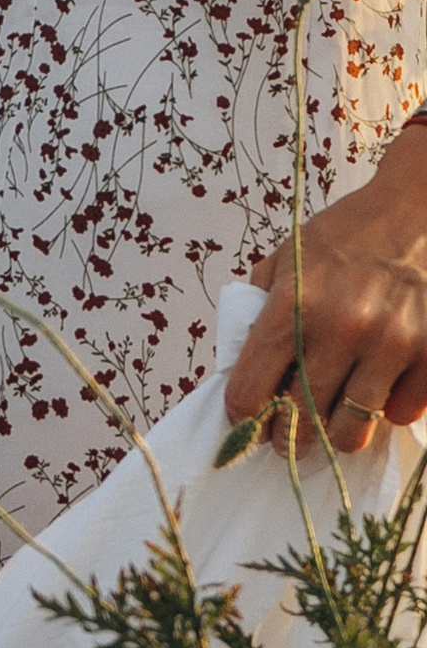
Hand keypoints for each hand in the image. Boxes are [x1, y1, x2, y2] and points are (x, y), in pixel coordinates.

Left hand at [227, 128, 426, 457]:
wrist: (418, 208)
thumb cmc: (345, 235)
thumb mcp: (285, 260)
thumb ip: (258, 310)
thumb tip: (238, 367)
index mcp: (292, 306)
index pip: (249, 392)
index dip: (243, 417)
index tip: (248, 421)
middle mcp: (342, 328)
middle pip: (301, 422)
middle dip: (287, 439)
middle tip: (288, 438)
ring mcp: (393, 342)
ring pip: (353, 429)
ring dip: (338, 433)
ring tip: (334, 421)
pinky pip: (404, 412)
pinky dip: (390, 409)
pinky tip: (382, 388)